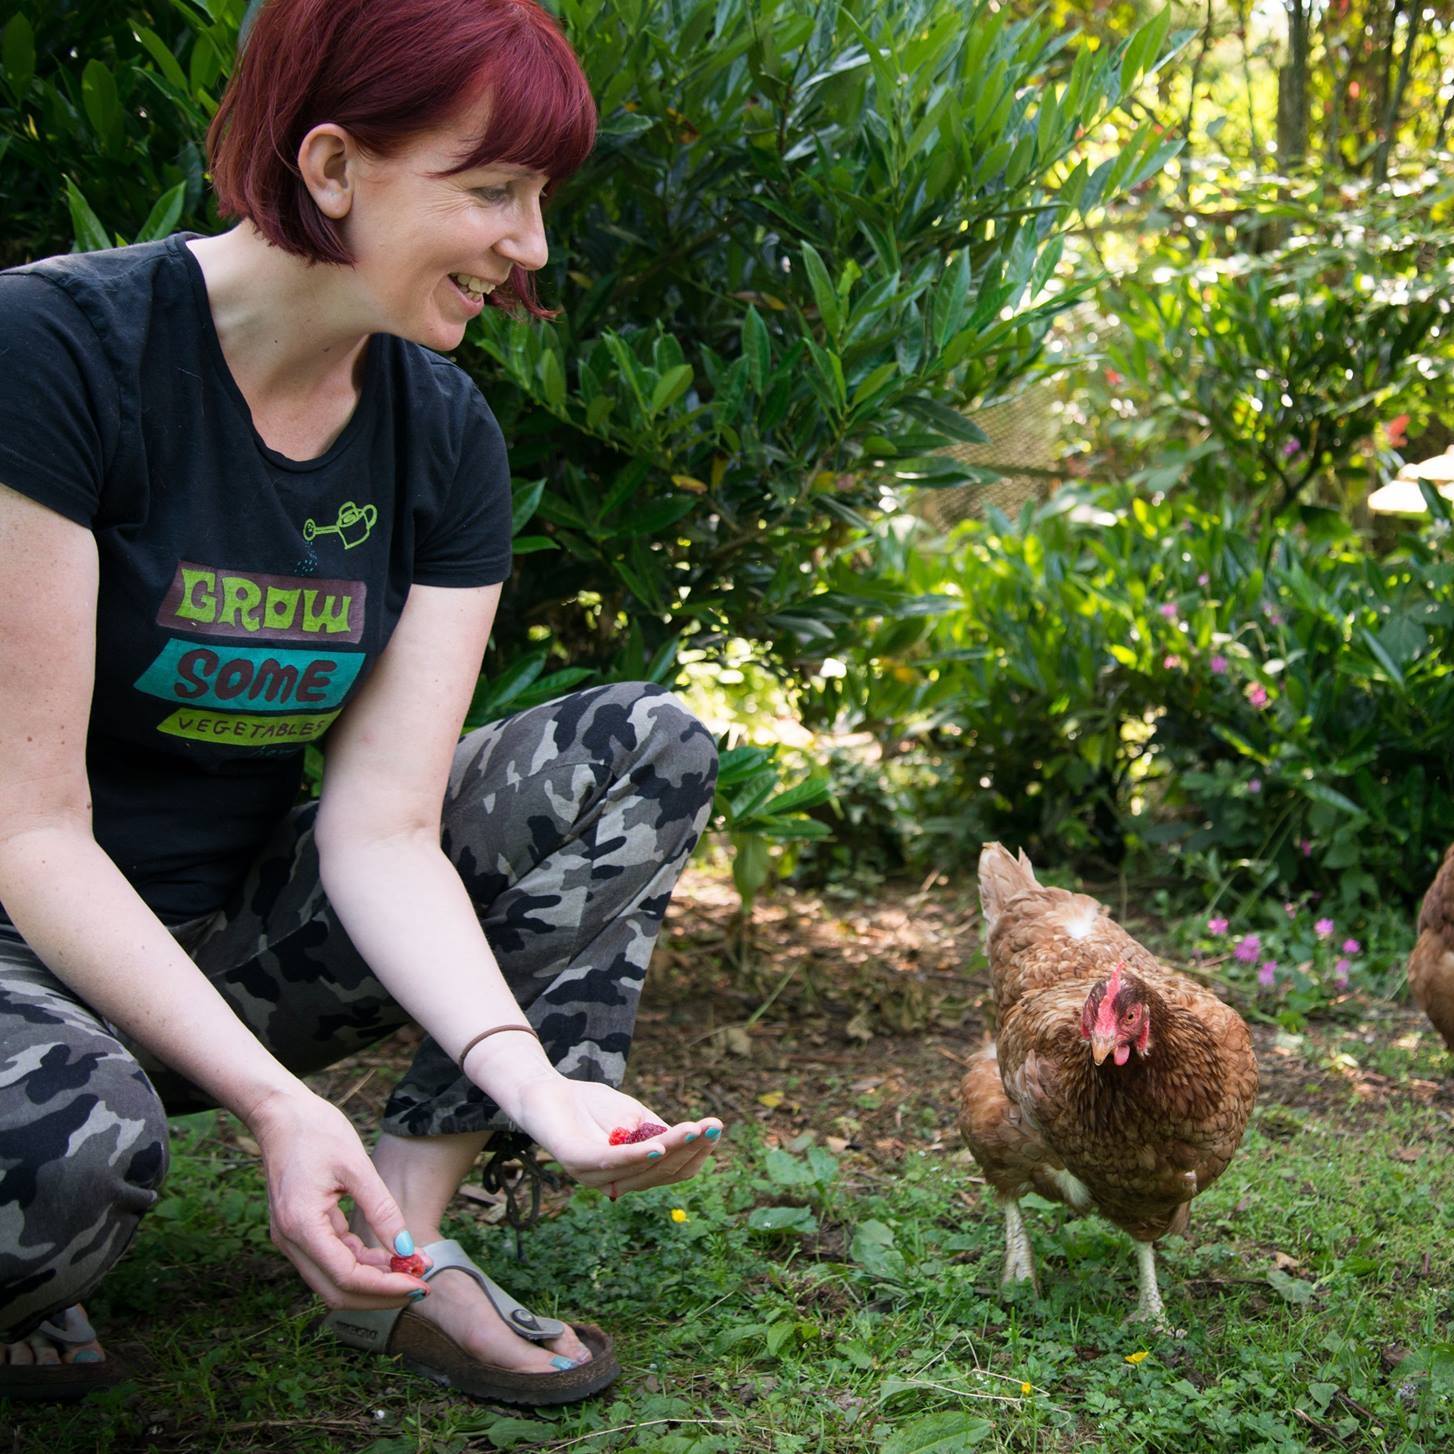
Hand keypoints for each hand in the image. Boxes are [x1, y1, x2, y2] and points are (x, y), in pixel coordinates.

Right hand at [245, 1088, 432, 1307]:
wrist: (280, 1113)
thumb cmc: (317, 1131)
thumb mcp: (357, 1166)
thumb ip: (382, 1209)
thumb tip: (407, 1248)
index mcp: (302, 1226)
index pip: (346, 1277)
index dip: (384, 1287)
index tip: (419, 1284)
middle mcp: (290, 1241)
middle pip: (337, 1291)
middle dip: (380, 1294)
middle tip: (421, 1286)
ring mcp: (291, 1239)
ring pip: (333, 1281)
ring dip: (373, 1282)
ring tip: (412, 1269)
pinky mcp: (299, 1231)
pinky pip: (331, 1260)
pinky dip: (361, 1264)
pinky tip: (390, 1255)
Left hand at [508, 1073, 722, 1195]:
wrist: (546, 1090)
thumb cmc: (592, 1105)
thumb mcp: (634, 1116)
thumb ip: (655, 1131)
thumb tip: (688, 1139)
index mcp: (633, 1174)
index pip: (672, 1172)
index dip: (696, 1154)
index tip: (717, 1129)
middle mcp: (615, 1182)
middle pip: (662, 1172)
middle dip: (690, 1149)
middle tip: (712, 1127)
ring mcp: (593, 1175)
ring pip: (641, 1167)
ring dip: (671, 1147)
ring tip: (694, 1129)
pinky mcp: (574, 1160)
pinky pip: (610, 1163)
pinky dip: (635, 1156)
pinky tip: (656, 1146)